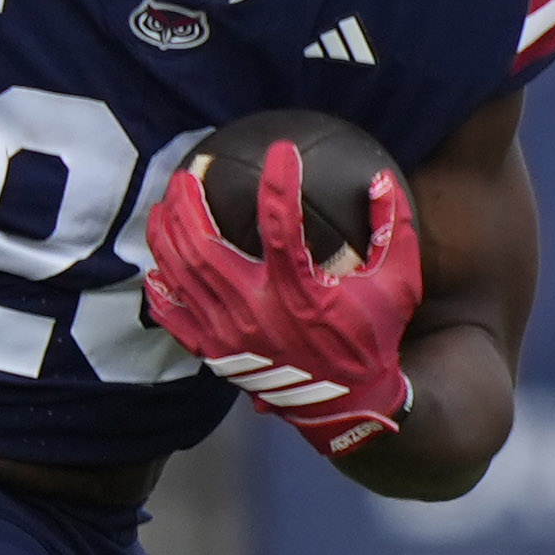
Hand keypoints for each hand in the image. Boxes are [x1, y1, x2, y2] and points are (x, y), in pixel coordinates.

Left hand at [141, 144, 423, 455]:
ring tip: (162, 208)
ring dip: (166, 237)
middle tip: (186, 176)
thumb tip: (382, 179)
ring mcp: (230, 334)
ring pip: (183, 276)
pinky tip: (155, 270)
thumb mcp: (399, 285)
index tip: (280, 151)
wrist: (349, 404)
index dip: (279, 183)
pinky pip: (175, 319)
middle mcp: (256, 311)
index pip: (281, 224)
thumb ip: (392, 230)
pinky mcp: (216, 353)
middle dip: (188, 206)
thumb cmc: (373, 339)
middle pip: (204, 248)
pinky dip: (160, 294)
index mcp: (299, 292)